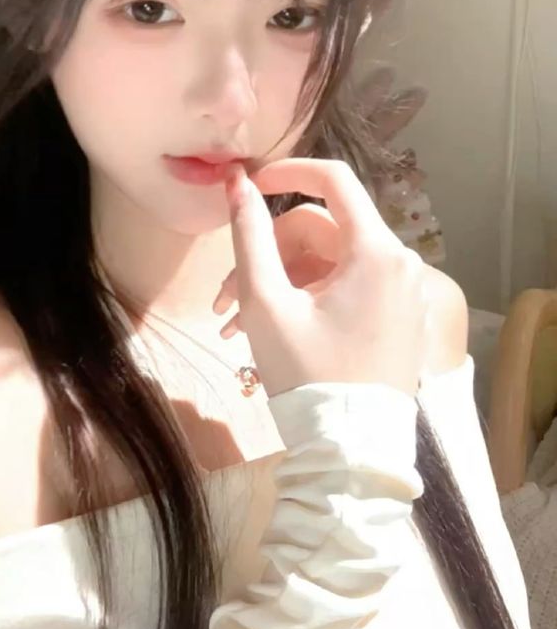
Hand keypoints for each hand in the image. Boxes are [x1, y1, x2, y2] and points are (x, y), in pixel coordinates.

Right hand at [213, 158, 428, 399]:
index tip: (248, 185)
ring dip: (280, 285)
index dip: (286, 173)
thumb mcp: (266, 304)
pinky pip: (347, 291)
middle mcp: (400, 265)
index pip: (334, 180)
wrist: (351, 455)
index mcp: (377, 252)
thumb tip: (237, 182)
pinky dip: (307, 302)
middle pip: (322, 232)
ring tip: (235, 327)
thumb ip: (248, 236)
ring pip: (329, 265)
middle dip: (268, 257)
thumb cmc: (307, 376)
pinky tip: (268, 335)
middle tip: (225, 298)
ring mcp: (403, 296)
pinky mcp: (399, 323)